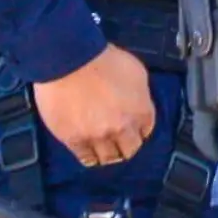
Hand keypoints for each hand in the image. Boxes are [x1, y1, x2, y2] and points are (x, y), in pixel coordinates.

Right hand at [33, 44, 155, 168]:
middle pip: (130, 149)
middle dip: (127, 146)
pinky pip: (85, 157)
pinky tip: (88, 152)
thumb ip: (141, 94)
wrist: (71, 60)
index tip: (134, 129)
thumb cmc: (104, 60)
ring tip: (104, 149)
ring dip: (109, 154)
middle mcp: (122, 128)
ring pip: (109, 158)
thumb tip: (138, 105)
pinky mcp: (74, 139)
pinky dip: (89, 156)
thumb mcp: (136, 72)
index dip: (140, 130)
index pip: (146, 130)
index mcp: (140, 111)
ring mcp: (98, 136)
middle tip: (120, 142)